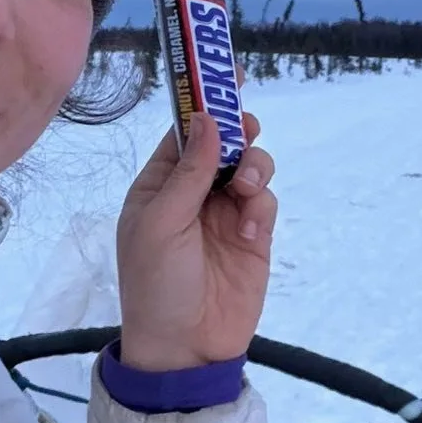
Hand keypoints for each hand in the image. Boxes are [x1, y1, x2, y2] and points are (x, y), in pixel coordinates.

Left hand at [115, 107, 275, 371]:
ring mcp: (226, 213)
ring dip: (254, 169)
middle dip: (238, 132)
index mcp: (160, 184)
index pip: (184, 131)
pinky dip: (262, 207)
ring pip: (252, 167)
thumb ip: (188, 172)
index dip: (205, 102)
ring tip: (246, 190)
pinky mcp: (254, 236)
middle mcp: (194, 193)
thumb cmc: (155, 284)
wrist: (185, 348)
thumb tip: (207, 119)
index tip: (227, 75)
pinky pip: (266, 202)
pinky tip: (249, 231)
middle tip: (247, 130)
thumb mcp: (160, 223)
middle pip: (224, 142)